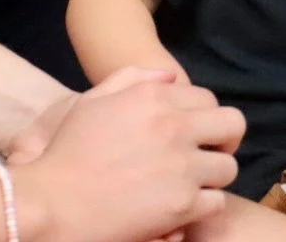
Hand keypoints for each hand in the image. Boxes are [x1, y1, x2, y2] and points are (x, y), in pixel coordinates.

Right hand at [12, 69, 243, 241]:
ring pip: (229, 167)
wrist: (53, 203)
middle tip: (207, 156)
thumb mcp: (92, 102)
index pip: (208, 98)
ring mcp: (182, 167)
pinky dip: (203, 206)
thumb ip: (131, 80)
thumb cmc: (67, 153)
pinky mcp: (183, 204)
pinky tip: (184, 208)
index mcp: (153, 99)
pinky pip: (217, 202)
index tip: (194, 134)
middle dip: (224, 140)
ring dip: (214, 176)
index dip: (204, 117)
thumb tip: (169, 77)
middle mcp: (174, 127)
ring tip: (193, 185)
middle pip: (233, 125)